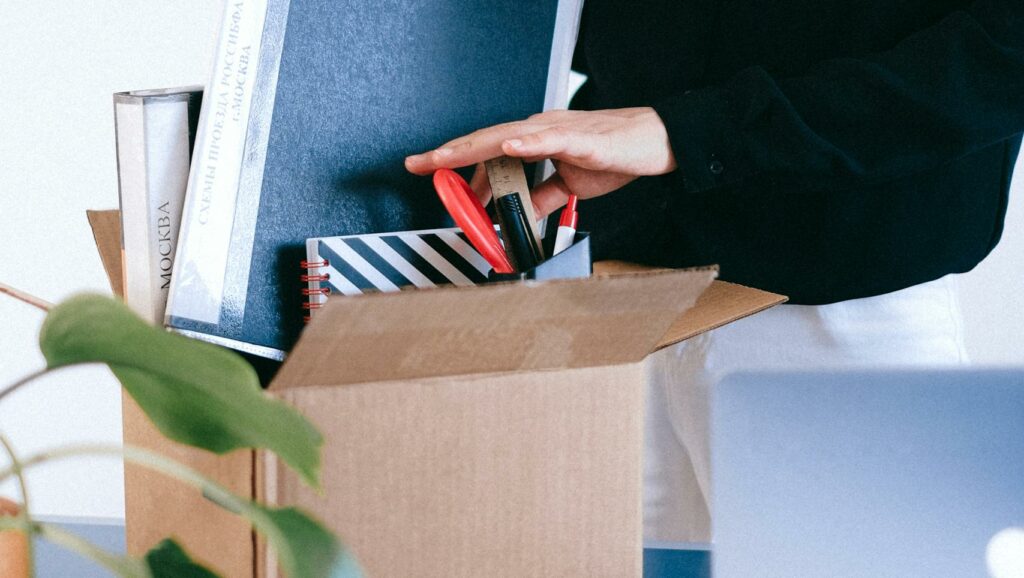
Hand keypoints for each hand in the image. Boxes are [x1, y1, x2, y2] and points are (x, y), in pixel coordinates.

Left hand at [404, 107, 677, 217]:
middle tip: (416, 164)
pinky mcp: (579, 137)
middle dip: (448, 154)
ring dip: (473, 148)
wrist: (655, 141)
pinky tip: (505, 146)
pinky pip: (547, 138)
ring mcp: (557, 131)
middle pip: (484, 141)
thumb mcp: (570, 184)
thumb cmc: (615, 154)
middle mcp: (539, 130)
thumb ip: (542, 197)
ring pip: (505, 136)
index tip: (426, 170)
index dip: (455, 160)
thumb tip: (517, 213)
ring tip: (443, 158)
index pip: (487, 150)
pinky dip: (524, 142)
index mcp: (535, 141)